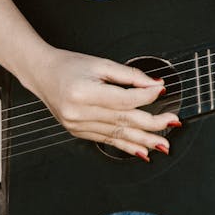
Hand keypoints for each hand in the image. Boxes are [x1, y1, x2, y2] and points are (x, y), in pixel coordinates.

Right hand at [21, 48, 179, 159]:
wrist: (42, 74)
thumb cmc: (69, 66)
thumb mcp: (101, 63)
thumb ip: (130, 75)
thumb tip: (154, 84)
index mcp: (85, 93)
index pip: (125, 100)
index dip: (147, 96)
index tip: (162, 90)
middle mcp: (80, 112)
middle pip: (124, 120)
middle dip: (153, 124)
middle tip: (172, 121)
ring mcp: (78, 125)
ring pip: (118, 134)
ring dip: (143, 141)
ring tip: (163, 144)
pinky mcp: (79, 132)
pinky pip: (107, 140)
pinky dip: (126, 146)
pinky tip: (142, 151)